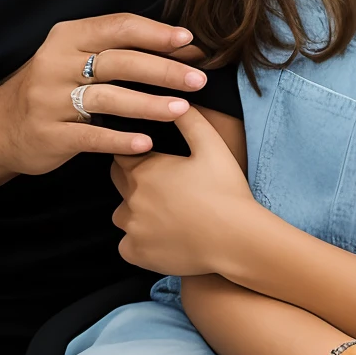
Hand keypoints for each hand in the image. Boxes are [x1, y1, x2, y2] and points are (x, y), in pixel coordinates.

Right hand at [0, 14, 203, 182]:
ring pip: (109, 98)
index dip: (155, 33)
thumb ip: (114, 49)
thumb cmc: (49, 88)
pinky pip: (91, 136)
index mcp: (66, 37)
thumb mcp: (71, 57)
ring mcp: (50, 100)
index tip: (188, 42)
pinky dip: (121, 139)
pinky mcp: (49, 134)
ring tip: (182, 109)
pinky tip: (146, 143)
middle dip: (163, 70)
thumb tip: (179, 46)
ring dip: (150, 103)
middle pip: (119, 62)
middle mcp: (57, 64)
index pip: (118, 27)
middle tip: (198, 79)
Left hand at [111, 104, 259, 274]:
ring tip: (167, 214)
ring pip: (122, 215)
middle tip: (164, 187)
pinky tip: (164, 237)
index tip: (156, 161)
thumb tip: (176, 101)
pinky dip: (140, 241)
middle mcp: (132, 198)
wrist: (237, 239)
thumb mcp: (212, 145)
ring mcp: (132, 228)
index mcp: (145, 170)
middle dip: (135, 180)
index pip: (123, 154)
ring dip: (137, 212)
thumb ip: (189, 119)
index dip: (137, 155)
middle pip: (119, 181)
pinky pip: (127, 245)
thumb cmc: (226, 191)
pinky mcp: (136, 253)